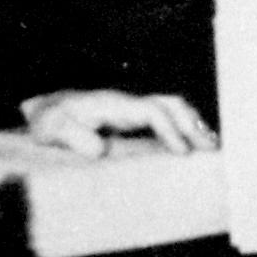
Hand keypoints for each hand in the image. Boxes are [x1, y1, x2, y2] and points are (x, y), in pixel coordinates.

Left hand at [23, 89, 218, 157]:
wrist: (43, 110)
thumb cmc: (48, 120)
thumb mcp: (51, 128)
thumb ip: (72, 135)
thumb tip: (99, 150)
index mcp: (112, 104)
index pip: (150, 111)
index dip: (169, 129)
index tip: (183, 153)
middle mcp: (127, 103)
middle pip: (169, 104)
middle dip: (192, 125)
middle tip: (212, 151)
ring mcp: (131, 108)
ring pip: (171, 107)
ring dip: (193, 124)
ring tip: (212, 148)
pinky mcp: (132, 118)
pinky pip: (165, 117)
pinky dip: (184, 128)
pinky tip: (193, 146)